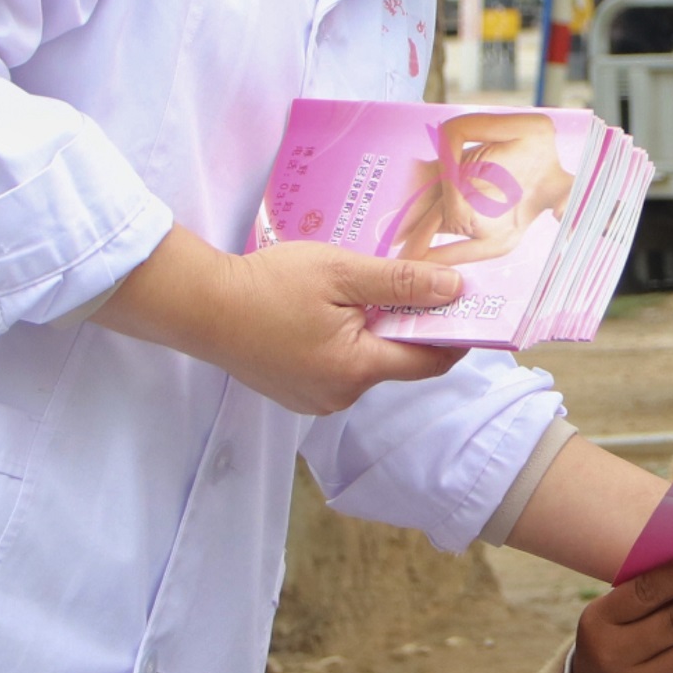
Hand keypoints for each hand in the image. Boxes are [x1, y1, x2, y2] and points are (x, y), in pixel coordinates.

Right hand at [93, 229, 469, 415]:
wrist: (199, 307)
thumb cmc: (268, 285)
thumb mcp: (341, 272)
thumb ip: (400, 284)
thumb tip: (454, 292)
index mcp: (356, 369)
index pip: (428, 361)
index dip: (455, 335)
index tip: (473, 308)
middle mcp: (340, 396)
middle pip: (396, 362)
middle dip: (408, 325)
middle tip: (414, 284)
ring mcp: (314, 400)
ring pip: (365, 364)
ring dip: (372, 332)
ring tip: (362, 291)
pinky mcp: (294, 393)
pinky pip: (337, 368)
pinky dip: (344, 342)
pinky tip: (328, 312)